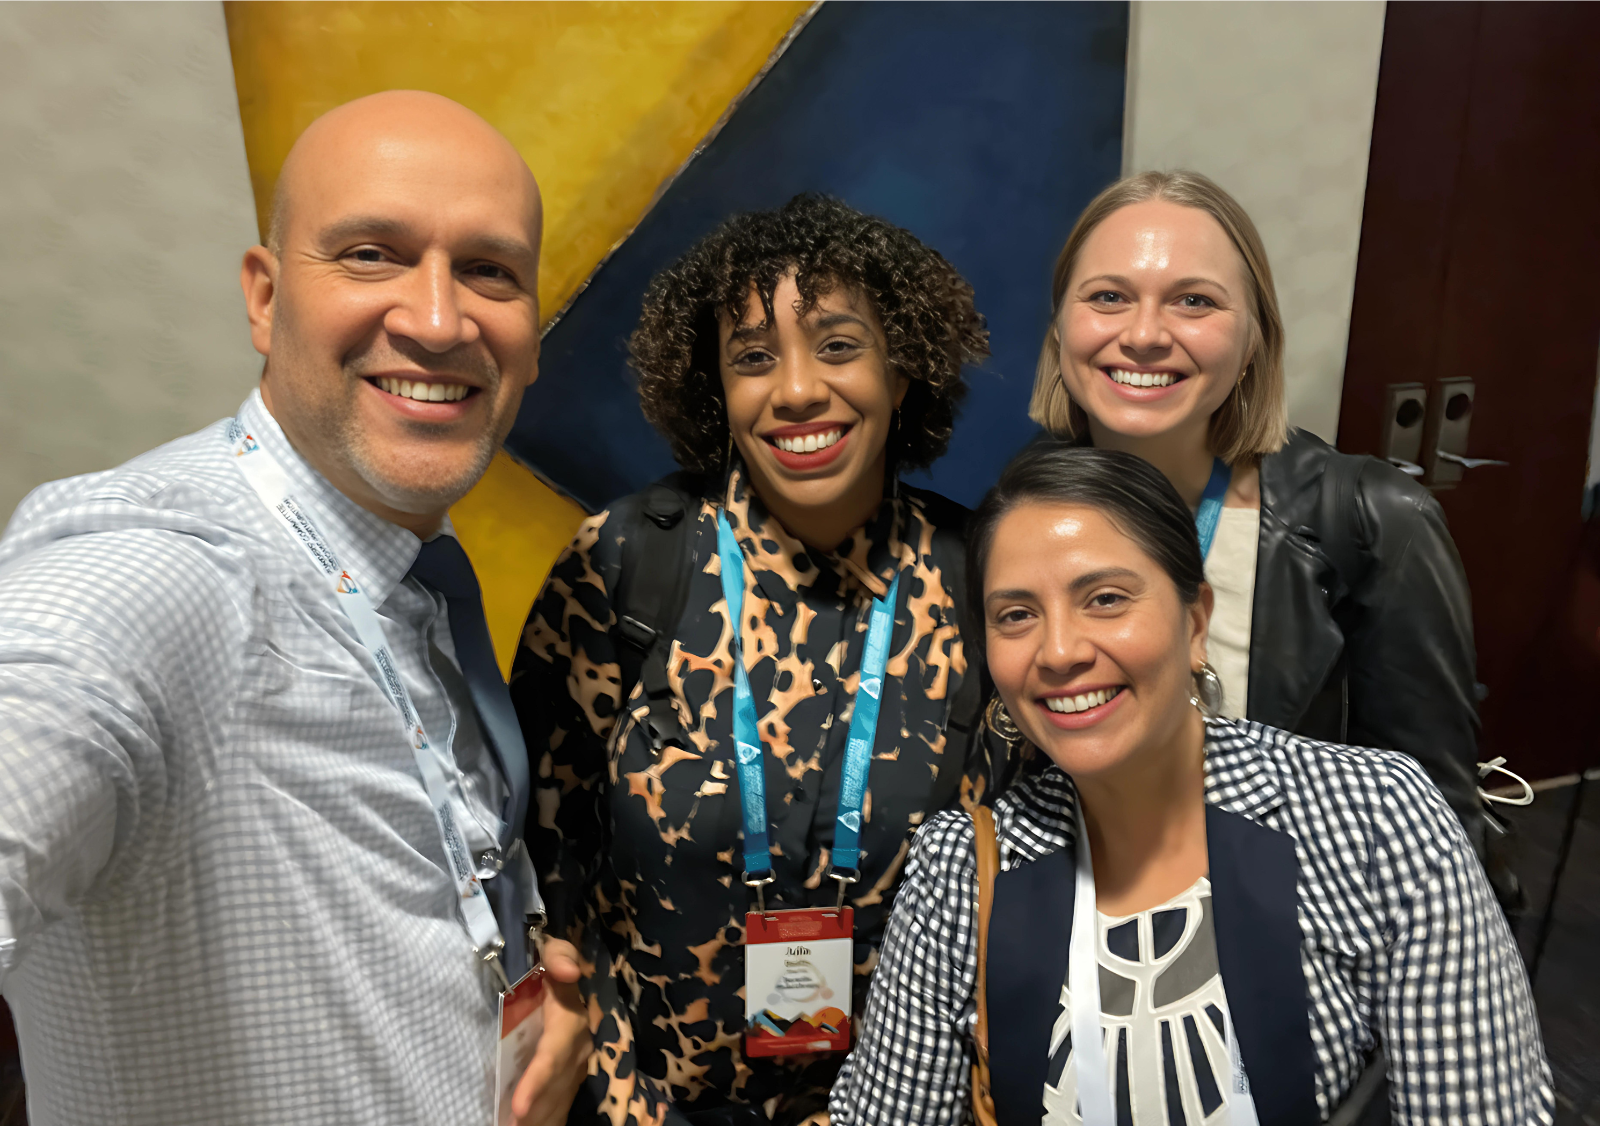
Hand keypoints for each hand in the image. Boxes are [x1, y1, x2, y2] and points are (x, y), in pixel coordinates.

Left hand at [512, 938, 592, 1125]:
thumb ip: (558, 955)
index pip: (554, 1054)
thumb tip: (568, 971)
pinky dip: (544, 1120)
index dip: (537, 1080)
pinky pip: (557, 1106)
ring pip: (557, 1101)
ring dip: (539, 1119)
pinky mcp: (568, 1079)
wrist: (562, 984)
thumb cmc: (549, 969)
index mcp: (569, 1020)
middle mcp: (577, 1049)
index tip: (518, 1107)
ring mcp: (575, 1067)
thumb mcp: (551, 953)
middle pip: (554, 1087)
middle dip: (536, 1112)